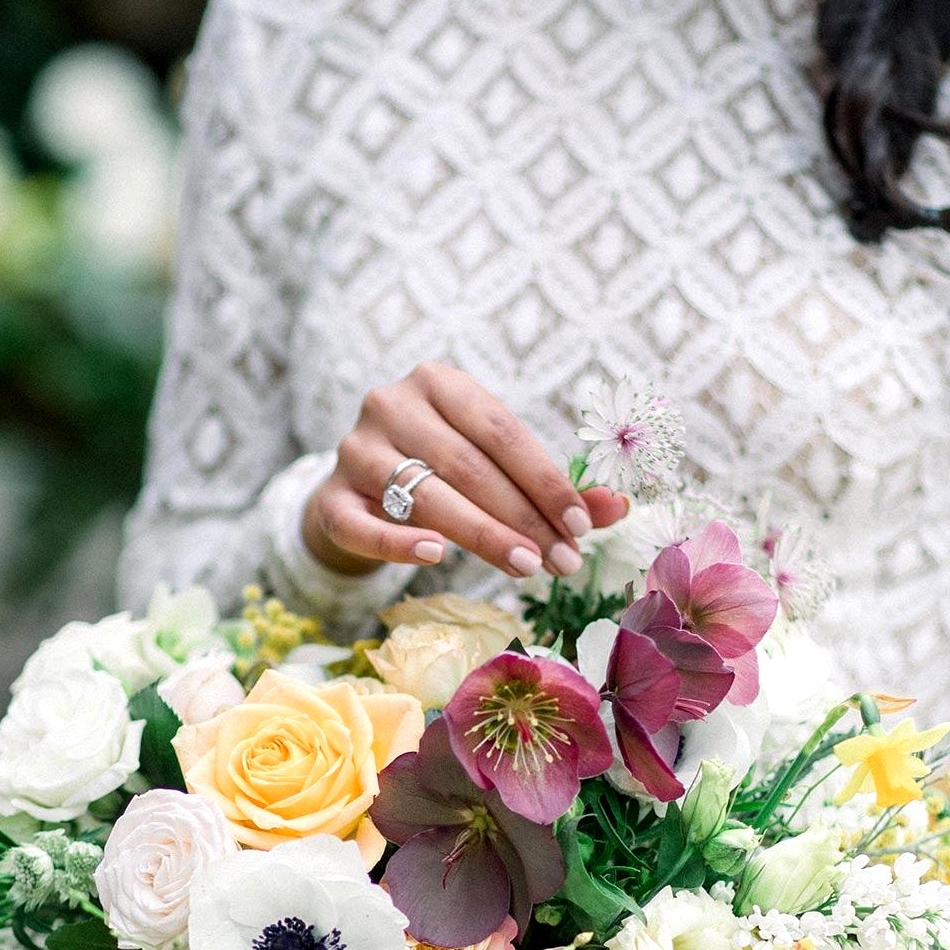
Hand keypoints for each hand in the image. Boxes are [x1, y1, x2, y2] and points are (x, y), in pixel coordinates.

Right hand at [301, 361, 628, 581]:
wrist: (355, 490)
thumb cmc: (439, 471)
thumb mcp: (491, 465)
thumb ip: (548, 485)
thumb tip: (619, 508)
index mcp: (439, 381)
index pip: (502, 431)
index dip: (544, 480)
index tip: (580, 525)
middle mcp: (391, 404)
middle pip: (469, 466)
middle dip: (522, 517)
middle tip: (561, 560)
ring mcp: (354, 450)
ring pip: (426, 496)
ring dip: (482, 535)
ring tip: (525, 567)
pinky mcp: (330, 498)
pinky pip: (366, 526)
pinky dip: (400, 542)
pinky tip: (437, 556)